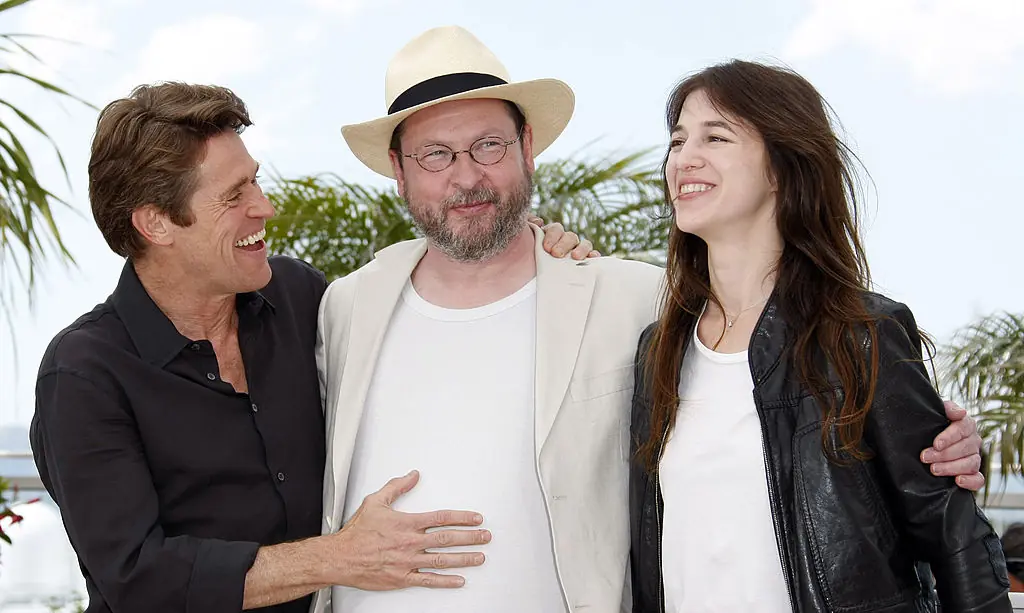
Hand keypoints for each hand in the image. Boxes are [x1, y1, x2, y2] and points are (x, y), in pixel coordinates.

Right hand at [326, 471, 490, 588]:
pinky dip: (445, 581)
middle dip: (471, 537)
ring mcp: (408, 562)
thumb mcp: (375, 501)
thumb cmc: (356, 533)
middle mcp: (410, 543)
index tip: (476, 518)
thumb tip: (413, 475)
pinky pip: (428, 581)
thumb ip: (397, 487)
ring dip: (464, 558)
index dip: (462, 517)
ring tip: (480, 557)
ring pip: (442, 560)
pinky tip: (459, 580)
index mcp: (406, 523)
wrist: (340, 558)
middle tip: (486, 536)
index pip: (441, 518)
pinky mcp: (402, 578)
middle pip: (447, 539)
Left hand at [529, 214, 599, 259]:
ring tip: (574, 257)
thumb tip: (538, 221)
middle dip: (563, 244)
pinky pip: (593, 257)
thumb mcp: (525, 243)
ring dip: (581, 249)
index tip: (546, 248)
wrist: (529, 280)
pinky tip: (593, 258)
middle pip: (570, 236)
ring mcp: (577, 252)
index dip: (552, 236)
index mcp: (552, 236)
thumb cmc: (528, 260)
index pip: (556, 229)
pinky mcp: (585, 263)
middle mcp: (566, 243)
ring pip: (584, 244)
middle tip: (556, 254)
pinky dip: (594, 255)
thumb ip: (529, 227)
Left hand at [920, 400, 983, 490]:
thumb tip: (960, 412)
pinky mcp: (973, 474)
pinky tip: (958, 481)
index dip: (950, 436)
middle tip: (925, 457)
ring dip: (951, 467)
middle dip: (944, 454)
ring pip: (971, 464)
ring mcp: (974, 458)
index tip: (936, 443)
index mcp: (967, 425)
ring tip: (934, 469)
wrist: (924, 440)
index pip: (964, 428)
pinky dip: (970, 481)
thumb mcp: (935, 413)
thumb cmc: (931, 425)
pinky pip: (978, 480)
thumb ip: (947, 408)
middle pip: (966, 448)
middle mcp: (973, 441)